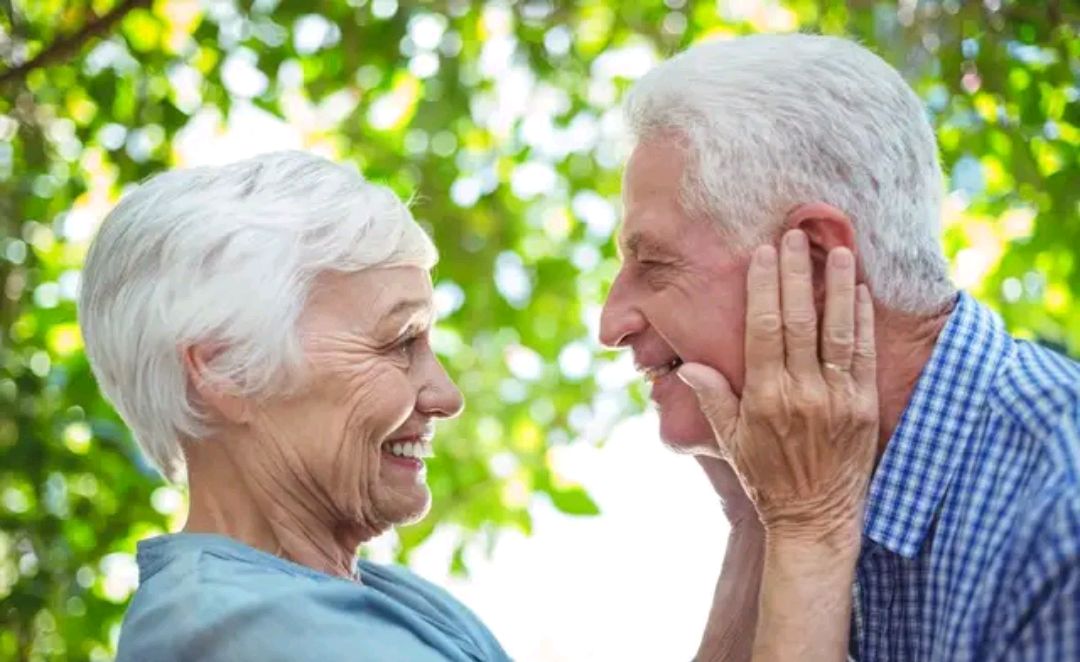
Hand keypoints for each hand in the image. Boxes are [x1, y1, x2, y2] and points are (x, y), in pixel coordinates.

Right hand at [678, 230, 877, 544]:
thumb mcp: (730, 440)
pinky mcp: (865, 407)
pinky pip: (865, 354)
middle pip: (799, 320)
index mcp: (766, 397)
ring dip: (837, 287)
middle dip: (797, 273)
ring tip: (837, 250)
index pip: (764, 328)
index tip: (763, 253)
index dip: (765, 286)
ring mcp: (839, 399)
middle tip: (795, 235)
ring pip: (839, 330)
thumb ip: (713, 398)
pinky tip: (861, 291)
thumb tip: (687, 365)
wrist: (815, 519)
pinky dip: (863, 320)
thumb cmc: (766, 478)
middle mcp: (803, 392)